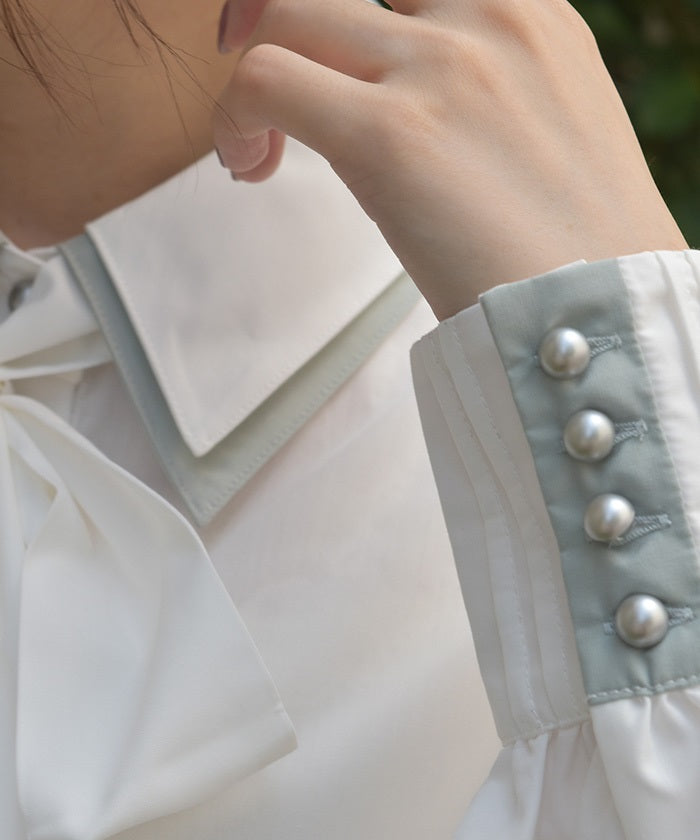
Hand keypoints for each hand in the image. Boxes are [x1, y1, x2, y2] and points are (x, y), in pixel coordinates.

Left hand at [213, 0, 687, 319]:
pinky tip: (251, 168)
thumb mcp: (553, 133)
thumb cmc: (578, 252)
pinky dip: (232, 119)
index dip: (357, 17)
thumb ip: (492, 98)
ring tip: (259, 147)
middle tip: (275, 95)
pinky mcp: (389, 133)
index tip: (335, 63)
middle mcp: (485, 19)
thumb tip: (431, 118)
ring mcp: (438, 68)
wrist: (600, 318)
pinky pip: (263, 80)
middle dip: (288, 23)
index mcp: (530, 16)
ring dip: (251, 72)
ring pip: (285, 10)